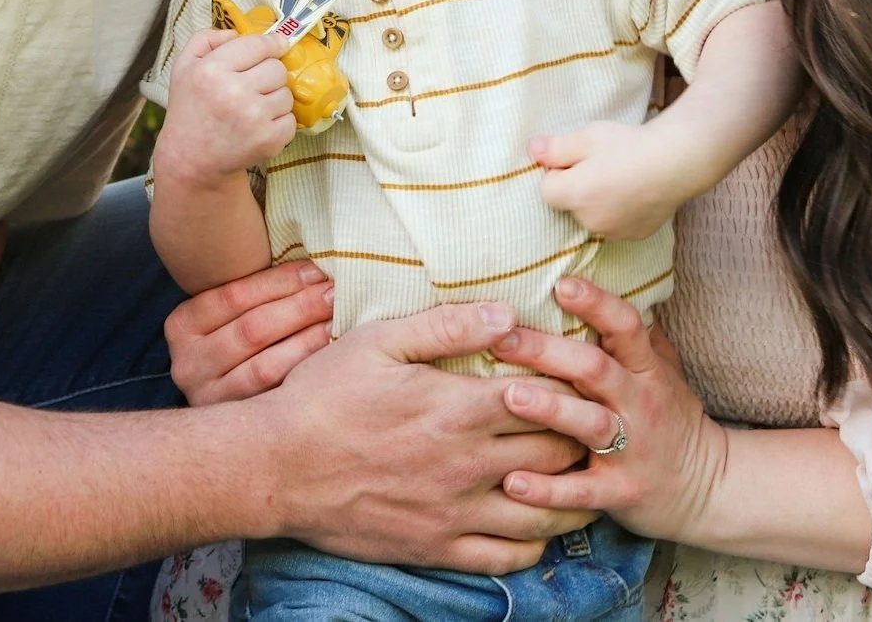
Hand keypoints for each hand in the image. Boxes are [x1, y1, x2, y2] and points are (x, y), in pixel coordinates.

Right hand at [153, 28, 295, 184]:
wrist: (191, 160)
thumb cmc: (190, 110)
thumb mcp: (184, 67)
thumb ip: (206, 39)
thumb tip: (237, 33)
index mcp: (212, 70)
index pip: (258, 45)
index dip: (272, 43)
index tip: (278, 45)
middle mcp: (234, 92)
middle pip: (277, 68)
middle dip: (269, 74)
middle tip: (253, 85)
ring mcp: (253, 118)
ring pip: (286, 94)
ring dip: (274, 98)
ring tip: (253, 108)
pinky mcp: (268, 140)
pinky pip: (291, 119)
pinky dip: (279, 122)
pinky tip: (259, 125)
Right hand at [166, 261, 336, 403]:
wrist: (218, 418)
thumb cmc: (237, 335)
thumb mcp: (229, 312)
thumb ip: (255, 291)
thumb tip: (309, 265)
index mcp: (182, 325)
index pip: (234, 295)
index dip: (280, 281)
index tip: (317, 270)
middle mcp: (188, 365)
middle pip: (252, 329)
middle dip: (300, 307)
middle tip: (334, 292)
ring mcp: (208, 400)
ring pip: (265, 366)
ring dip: (308, 340)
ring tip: (338, 320)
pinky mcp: (235, 424)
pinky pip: (276, 397)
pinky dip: (306, 373)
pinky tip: (331, 357)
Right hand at [264, 302, 595, 575]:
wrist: (278, 469)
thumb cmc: (325, 396)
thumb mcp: (379, 342)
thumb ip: (446, 326)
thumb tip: (507, 313)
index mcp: (458, 408)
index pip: (546, 398)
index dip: (574, 386)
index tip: (583, 376)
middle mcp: (468, 465)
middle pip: (557, 455)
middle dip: (583, 437)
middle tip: (594, 421)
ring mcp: (456, 514)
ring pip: (546, 513)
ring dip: (574, 492)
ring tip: (582, 471)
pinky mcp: (439, 548)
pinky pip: (509, 558)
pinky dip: (537, 541)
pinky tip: (537, 520)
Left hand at [488, 277, 728, 544]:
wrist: (707, 488)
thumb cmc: (668, 414)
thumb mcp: (660, 367)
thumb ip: (630, 330)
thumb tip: (596, 272)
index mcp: (646, 368)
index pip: (626, 326)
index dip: (596, 304)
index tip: (560, 284)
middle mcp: (640, 404)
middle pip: (595, 369)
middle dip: (547, 351)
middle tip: (502, 337)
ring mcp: (632, 450)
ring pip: (589, 425)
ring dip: (549, 410)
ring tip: (509, 396)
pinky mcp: (621, 493)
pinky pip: (582, 492)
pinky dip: (547, 490)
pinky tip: (512, 482)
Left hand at [531, 120, 687, 241]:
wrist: (677, 161)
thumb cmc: (630, 145)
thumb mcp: (588, 136)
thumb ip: (555, 147)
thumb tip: (532, 150)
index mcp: (576, 195)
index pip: (547, 190)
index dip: (558, 172)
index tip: (578, 159)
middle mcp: (591, 220)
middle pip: (569, 205)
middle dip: (578, 187)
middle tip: (602, 164)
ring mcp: (614, 232)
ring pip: (592, 216)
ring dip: (598, 201)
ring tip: (621, 176)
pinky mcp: (635, 236)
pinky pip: (615, 224)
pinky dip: (619, 211)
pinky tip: (635, 191)